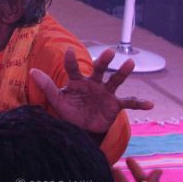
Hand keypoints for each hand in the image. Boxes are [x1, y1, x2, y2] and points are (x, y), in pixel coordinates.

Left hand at [30, 48, 153, 133]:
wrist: (83, 129)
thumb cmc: (69, 112)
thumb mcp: (57, 101)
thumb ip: (47, 86)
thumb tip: (32, 71)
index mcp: (77, 81)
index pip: (73, 69)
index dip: (71, 61)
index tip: (70, 52)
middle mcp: (93, 83)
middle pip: (98, 69)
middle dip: (103, 60)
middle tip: (109, 52)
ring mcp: (105, 93)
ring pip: (115, 80)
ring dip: (123, 72)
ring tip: (130, 62)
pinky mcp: (115, 105)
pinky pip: (129, 102)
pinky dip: (139, 103)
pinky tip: (150, 104)